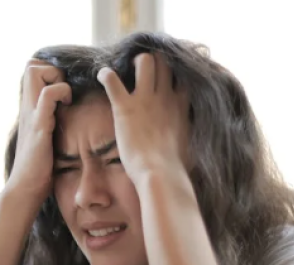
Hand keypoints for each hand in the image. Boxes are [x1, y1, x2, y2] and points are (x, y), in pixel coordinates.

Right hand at [6, 59, 71, 202]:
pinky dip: (60, 93)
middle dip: (52, 69)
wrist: (26, 188)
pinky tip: (67, 107)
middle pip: (31, 64)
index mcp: (30, 109)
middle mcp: (27, 107)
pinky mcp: (39, 126)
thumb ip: (51, 123)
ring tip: (66, 98)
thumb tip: (67, 117)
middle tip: (65, 91)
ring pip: (35, 72)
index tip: (65, 88)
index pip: (32, 70)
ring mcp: (31, 114)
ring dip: (56, 78)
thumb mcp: (45, 137)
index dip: (50, 70)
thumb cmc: (39, 168)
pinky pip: (47, 96)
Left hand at [96, 53, 189, 187]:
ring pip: (144, 61)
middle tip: (143, 69)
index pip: (183, 75)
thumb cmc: (176, 167)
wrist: (160, 174)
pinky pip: (112, 80)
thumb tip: (190, 138)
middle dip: (154, 60)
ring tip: (127, 70)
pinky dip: (105, 74)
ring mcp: (145, 100)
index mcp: (181, 105)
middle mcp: (165, 96)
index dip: (175, 70)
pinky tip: (102, 76)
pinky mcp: (125, 107)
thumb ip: (188, 131)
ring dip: (134, 62)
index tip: (167, 74)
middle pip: (164, 61)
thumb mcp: (190, 144)